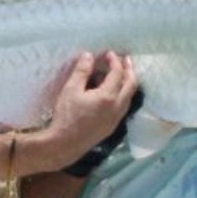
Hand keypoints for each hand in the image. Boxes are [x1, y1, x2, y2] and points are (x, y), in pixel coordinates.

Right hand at [40, 51, 138, 169]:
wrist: (65, 144)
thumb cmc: (66, 116)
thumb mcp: (71, 89)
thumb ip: (82, 71)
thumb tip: (89, 56)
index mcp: (108, 96)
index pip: (117, 73)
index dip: (114, 61)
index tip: (109, 53)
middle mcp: (117, 107)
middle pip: (131, 85)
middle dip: (129, 70)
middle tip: (125, 59)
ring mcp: (116, 118)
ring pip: (129, 97)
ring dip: (128, 83)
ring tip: (122, 74)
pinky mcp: (112, 126)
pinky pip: (124, 106)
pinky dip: (123, 94)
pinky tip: (114, 93)